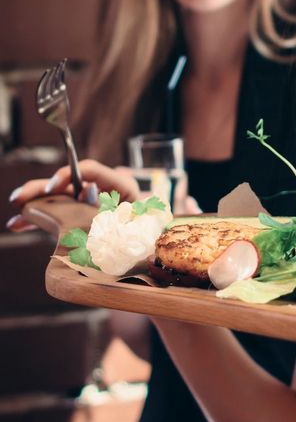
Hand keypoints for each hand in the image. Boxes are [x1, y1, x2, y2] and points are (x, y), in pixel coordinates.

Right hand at [7, 160, 141, 230]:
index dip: (68, 175)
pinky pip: (59, 214)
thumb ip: (113, 209)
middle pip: (68, 183)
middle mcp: (103, 191)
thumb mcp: (136, 221)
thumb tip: (89, 194)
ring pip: (59, 198)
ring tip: (15, 215)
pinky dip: (40, 218)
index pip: (90, 170)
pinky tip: (19, 224)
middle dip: (41, 188)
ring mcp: (91, 204)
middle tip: (20, 198)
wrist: (155, 252)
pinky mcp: (82, 217)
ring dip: (34, 204)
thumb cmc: (150, 233)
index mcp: (121, 186)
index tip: (52, 188)